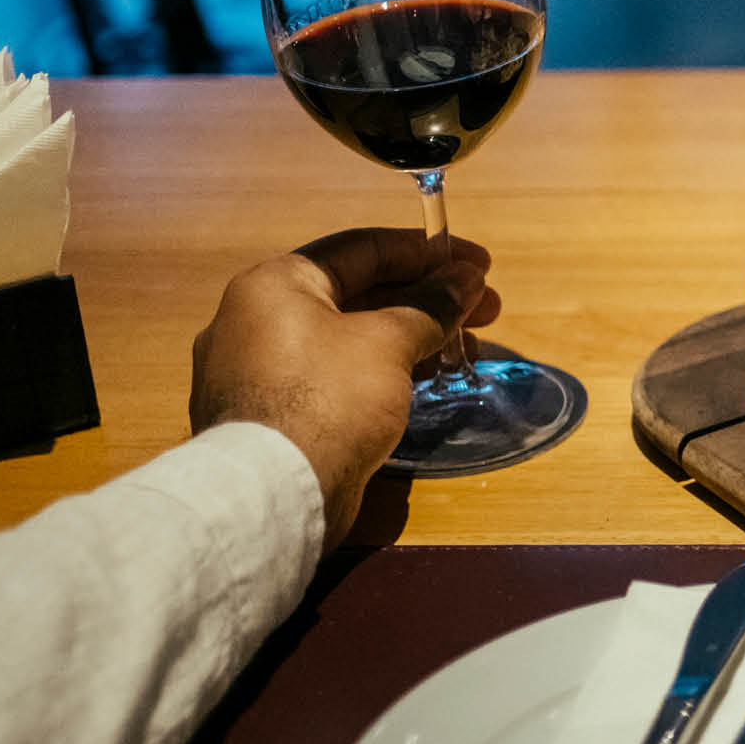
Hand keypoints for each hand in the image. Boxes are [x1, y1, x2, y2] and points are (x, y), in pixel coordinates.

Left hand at [189, 229, 499, 545]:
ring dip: (412, 337)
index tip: (478, 265)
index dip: (428, 252)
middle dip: (428, 299)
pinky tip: (425, 381)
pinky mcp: (272, 415)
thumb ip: (432, 305)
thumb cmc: (328, 398)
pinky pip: (336, 375)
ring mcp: (260, 371)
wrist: (271, 494)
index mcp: (275, 285)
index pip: (362, 249)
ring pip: (351, 338)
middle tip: (486, 310)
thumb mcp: (389, 342)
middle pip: (358, 294)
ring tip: (466, 350)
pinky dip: (382, 371)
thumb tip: (467, 280)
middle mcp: (257, 319)